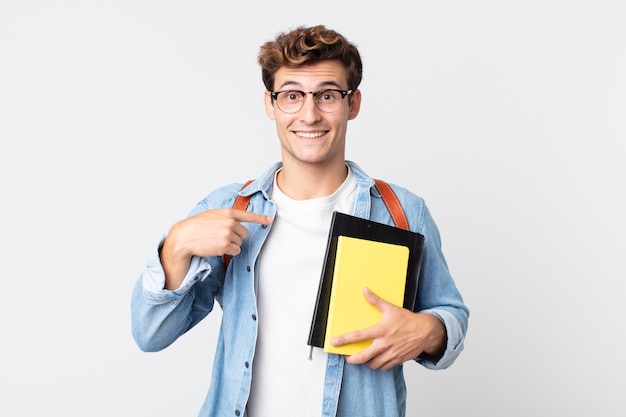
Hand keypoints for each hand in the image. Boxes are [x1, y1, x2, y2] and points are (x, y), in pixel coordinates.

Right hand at [161, 209, 271, 288]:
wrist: (185, 236)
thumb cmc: (197, 225)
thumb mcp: (213, 214)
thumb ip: (226, 216)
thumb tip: (237, 221)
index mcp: (228, 213)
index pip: (248, 215)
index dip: (261, 218)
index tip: (270, 220)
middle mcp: (230, 222)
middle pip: (244, 233)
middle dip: (236, 236)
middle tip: (221, 236)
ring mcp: (228, 234)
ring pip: (240, 243)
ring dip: (231, 244)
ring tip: (216, 241)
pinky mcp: (225, 246)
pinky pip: (236, 251)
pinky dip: (229, 251)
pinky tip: (218, 247)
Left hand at [331, 287, 445, 370]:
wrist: (426, 331)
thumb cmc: (408, 320)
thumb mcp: (391, 309)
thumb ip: (376, 301)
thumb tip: (365, 291)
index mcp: (381, 330)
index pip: (359, 336)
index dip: (345, 339)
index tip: (334, 342)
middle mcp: (385, 344)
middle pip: (363, 357)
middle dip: (353, 360)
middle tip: (348, 358)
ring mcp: (391, 354)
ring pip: (373, 364)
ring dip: (367, 362)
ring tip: (364, 358)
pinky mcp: (398, 360)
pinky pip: (384, 367)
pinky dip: (379, 365)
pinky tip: (378, 359)